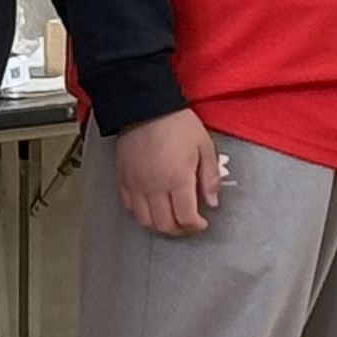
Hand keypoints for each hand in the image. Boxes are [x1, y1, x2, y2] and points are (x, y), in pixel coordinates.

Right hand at [113, 109, 224, 236]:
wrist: (146, 106)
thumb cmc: (176, 123)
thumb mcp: (204, 146)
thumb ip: (210, 177)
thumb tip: (212, 202)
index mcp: (177, 179)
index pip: (186, 218)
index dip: (196, 226)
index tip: (202, 222)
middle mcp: (154, 187)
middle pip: (164, 225)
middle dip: (179, 230)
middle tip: (187, 223)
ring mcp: (136, 184)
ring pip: (144, 221)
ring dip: (159, 225)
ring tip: (170, 217)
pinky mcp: (123, 179)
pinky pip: (128, 206)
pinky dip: (141, 213)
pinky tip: (151, 206)